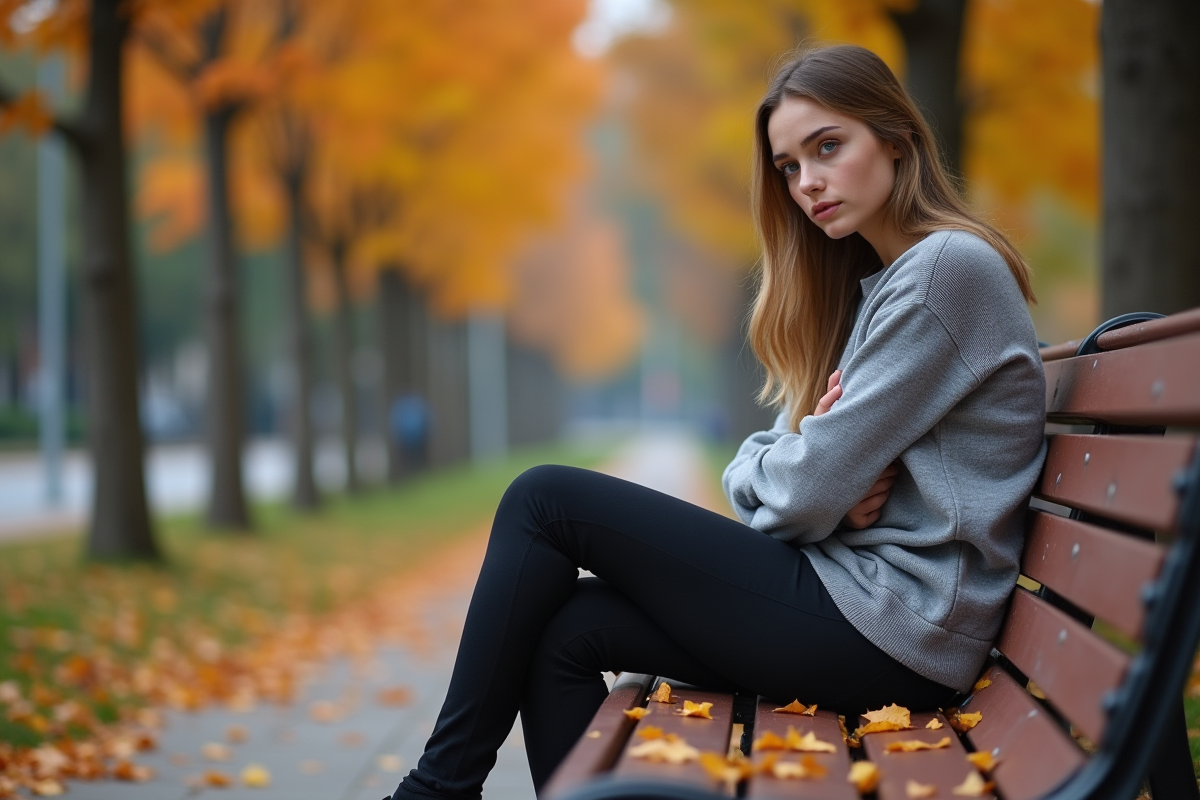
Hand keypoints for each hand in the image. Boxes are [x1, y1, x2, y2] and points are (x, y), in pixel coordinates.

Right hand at [814, 369, 897, 528]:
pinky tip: (864, 498)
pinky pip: (878, 513)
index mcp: (845, 464)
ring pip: (885, 494)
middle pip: (889, 476)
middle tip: (872, 465)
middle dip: (885, 469)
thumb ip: (831, 402)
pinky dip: (876, 506)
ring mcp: (851, 508)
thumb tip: (839, 374)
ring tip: (866, 480)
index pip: (884, 460)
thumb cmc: (820, 453)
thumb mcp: (822, 426)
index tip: (876, 454)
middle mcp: (848, 488)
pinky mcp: (856, 523)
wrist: (802, 490)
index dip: (885, 457)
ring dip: (882, 487)